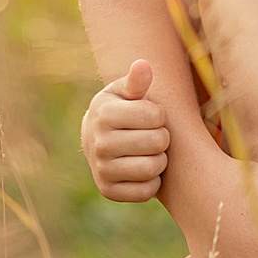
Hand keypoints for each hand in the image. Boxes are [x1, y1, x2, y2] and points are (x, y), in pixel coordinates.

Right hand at [82, 60, 170, 201]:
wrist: (95, 141)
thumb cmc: (119, 110)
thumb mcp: (124, 92)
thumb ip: (136, 81)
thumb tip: (143, 65)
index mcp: (104, 114)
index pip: (155, 115)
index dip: (160, 115)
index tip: (151, 115)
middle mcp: (98, 143)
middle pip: (157, 142)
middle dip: (162, 137)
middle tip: (154, 135)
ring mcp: (101, 169)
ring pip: (153, 168)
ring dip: (160, 160)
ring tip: (151, 152)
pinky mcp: (108, 191)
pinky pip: (146, 192)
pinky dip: (152, 182)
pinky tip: (144, 170)